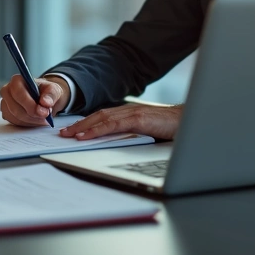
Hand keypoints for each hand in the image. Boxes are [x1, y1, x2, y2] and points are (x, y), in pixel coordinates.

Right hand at [0, 74, 68, 126]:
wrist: (44, 100)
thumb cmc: (46, 92)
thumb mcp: (54, 90)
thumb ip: (51, 95)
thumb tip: (45, 102)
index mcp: (17, 81)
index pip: (18, 93)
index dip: (30, 105)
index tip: (43, 112)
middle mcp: (7, 91)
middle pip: (15, 108)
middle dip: (32, 115)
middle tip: (45, 116)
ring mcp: (5, 103)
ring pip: (16, 117)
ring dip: (32, 120)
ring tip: (42, 117)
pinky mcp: (6, 114)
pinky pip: (15, 123)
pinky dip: (28, 124)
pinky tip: (35, 119)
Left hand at [59, 104, 182, 140]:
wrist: (191, 121)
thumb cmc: (173, 128)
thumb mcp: (149, 132)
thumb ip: (134, 135)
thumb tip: (118, 144)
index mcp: (131, 114)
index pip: (104, 117)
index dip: (87, 123)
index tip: (73, 130)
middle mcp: (129, 111)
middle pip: (98, 116)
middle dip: (79, 124)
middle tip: (63, 133)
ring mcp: (133, 113)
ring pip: (101, 119)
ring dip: (83, 127)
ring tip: (68, 135)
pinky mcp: (138, 119)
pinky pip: (112, 125)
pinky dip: (96, 130)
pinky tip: (85, 136)